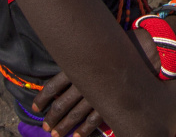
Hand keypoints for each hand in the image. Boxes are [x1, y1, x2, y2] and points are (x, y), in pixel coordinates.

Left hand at [31, 29, 159, 135]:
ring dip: (65, 126)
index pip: (53, 85)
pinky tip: (77, 136)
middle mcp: (84, 81)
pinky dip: (85, 129)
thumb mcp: (93, 50)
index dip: (42, 98)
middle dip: (53, 117)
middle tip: (45, 127)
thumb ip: (79, 62)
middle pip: (62, 103)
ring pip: (76, 114)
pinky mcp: (109, 102)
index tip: (35, 109)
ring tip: (55, 135)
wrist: (140, 51)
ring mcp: (97, 94)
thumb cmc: (114, 48)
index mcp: (77, 67)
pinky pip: (94, 119)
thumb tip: (64, 74)